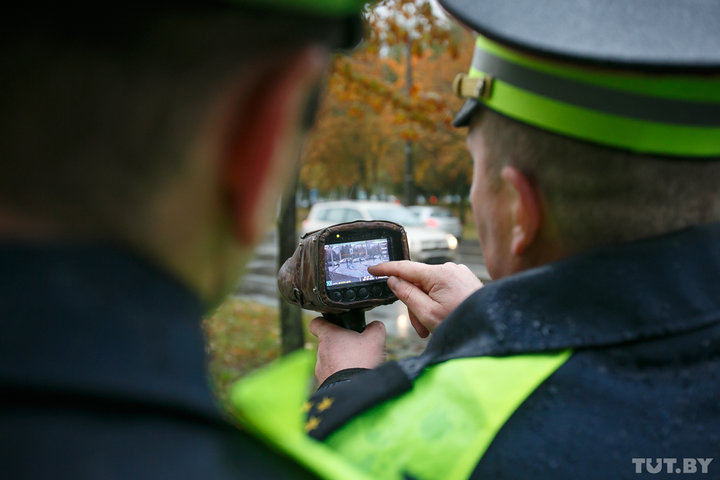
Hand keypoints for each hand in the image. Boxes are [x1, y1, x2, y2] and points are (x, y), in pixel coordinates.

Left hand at [309, 318, 385, 384]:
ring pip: (330, 360)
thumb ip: (375, 327)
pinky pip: (331, 376)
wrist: (356, 392)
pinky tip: (353, 378)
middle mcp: (320, 352)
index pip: (316, 324)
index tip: (332, 325)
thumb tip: (374, 326)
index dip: (324, 322)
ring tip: (357, 366)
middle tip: (357, 349)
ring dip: (341, 361)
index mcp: (329, 336)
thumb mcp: (375, 339)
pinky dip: (341, 375)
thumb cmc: (362, 362)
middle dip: (341, 345)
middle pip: (328, 343)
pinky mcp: (324, 384)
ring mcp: (320, 369)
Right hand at [368, 261, 482, 336]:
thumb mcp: (427, 313)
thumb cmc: (462, 323)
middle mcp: (450, 268)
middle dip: (414, 305)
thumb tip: (394, 279)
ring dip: (426, 307)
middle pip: (417, 282)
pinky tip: (442, 318)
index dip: (385, 268)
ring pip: (429, 288)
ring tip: (433, 328)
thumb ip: (407, 294)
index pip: (404, 267)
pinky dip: (437, 303)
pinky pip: (442, 288)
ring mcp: (459, 273)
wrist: (491, 328)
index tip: (371, 268)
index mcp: (439, 274)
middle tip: (421, 329)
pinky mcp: (464, 280)